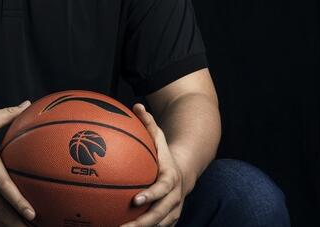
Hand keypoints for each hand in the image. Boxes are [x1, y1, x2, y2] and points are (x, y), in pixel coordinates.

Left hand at [120, 103, 185, 226]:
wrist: (184, 171)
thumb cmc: (165, 154)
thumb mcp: (159, 137)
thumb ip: (148, 123)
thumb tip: (136, 105)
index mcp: (171, 179)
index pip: (162, 189)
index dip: (151, 195)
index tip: (135, 200)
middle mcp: (174, 198)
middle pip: (159, 215)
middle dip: (142, 223)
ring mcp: (172, 211)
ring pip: (157, 226)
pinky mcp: (169, 220)